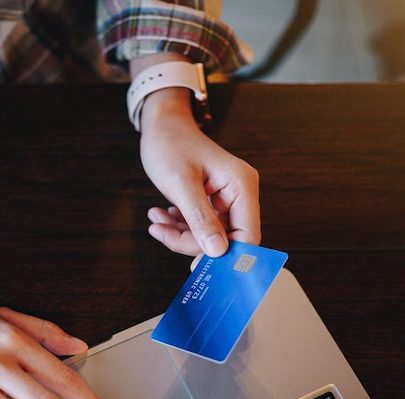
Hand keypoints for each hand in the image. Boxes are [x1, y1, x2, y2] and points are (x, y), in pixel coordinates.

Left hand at [139, 87, 260, 256]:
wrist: (161, 126)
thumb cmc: (170, 145)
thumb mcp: (181, 184)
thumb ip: (200, 218)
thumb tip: (217, 252)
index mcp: (242, 185)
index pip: (248, 234)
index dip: (226, 255)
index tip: (197, 265)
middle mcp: (238, 193)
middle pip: (226, 239)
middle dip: (192, 242)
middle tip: (162, 233)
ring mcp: (224, 199)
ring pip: (208, 235)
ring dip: (180, 234)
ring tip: (156, 222)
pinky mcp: (210, 202)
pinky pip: (198, 225)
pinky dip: (178, 225)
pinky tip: (160, 215)